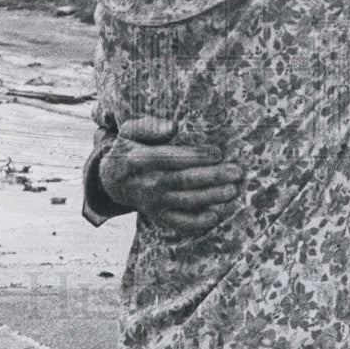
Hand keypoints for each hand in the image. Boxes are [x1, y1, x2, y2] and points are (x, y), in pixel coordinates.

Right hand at [100, 116, 243, 233]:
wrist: (113, 180)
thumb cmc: (129, 149)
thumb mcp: (130, 132)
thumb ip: (148, 126)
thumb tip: (172, 127)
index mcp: (137, 160)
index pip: (170, 157)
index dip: (195, 156)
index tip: (218, 152)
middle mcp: (145, 184)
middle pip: (183, 180)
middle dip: (212, 177)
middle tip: (236, 172)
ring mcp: (152, 203)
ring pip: (186, 201)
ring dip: (211, 197)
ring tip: (233, 190)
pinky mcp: (158, 216)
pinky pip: (180, 222)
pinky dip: (198, 222)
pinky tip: (216, 216)